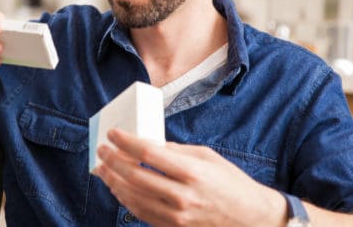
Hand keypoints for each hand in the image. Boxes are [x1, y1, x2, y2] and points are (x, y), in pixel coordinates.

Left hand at [95, 129, 285, 226]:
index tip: (113, 133)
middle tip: (102, 149)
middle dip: (113, 160)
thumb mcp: (206, 157)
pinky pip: (140, 213)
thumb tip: (147, 144)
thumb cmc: (230, 183)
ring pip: (132, 198)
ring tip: (103, 169)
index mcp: (191, 172)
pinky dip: (125, 199)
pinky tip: (118, 188)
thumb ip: (175, 151)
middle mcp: (181, 196)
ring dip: (113, 181)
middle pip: (135, 176)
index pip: (148, 154)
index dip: (126, 142)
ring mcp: (176, 216)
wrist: (250, 218)